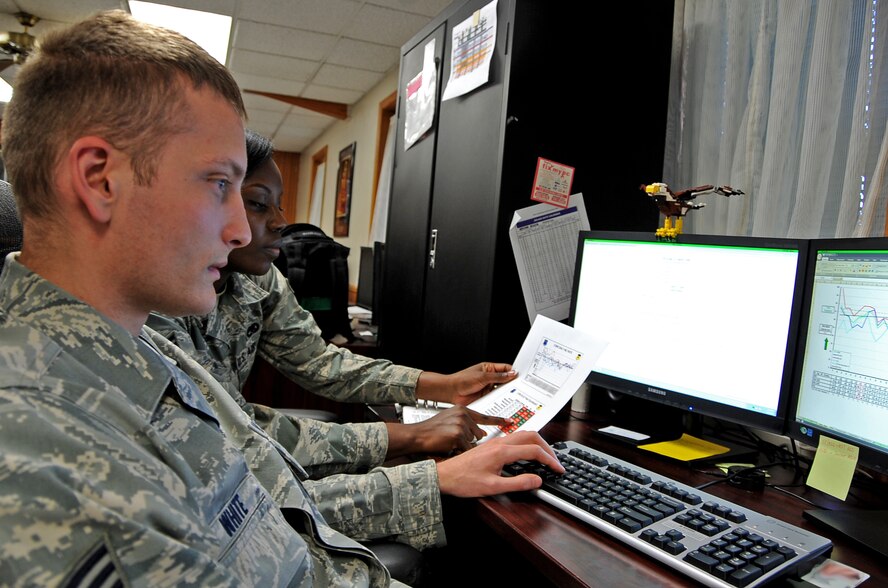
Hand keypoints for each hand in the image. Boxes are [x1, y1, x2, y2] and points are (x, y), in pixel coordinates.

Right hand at [385, 406, 510, 455]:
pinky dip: (458, 451)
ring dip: (462, 445)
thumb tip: (480, 433)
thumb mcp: (449, 420)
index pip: (484, 416)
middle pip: (478, 434)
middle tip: (453, 439)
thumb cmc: (430, 430)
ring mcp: (461, 424)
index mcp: (463, 410)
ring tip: (448, 441)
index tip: (511, 421)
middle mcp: (463, 415)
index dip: (498, 420)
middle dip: (469, 440)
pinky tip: (447, 446)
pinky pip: (465, 449)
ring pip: (472, 442)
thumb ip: (465, 423)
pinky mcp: (457, 435)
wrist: (417, 435)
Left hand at [415, 362, 517, 405]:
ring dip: (507, 393)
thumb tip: (512, 374)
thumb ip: (498, 377)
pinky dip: (501, 400)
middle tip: (523, 387)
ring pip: (501, 390)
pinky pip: (496, 399)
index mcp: (489, 368)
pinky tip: (506, 402)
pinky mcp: (486, 398)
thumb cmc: (462, 380)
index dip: (514, 372)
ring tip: (517, 396)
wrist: (450, 392)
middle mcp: (489, 378)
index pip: (505, 369)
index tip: (523, 376)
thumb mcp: (482, 377)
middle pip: (505, 380)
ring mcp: (488, 388)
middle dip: (513, 383)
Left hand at [435, 430, 563, 497]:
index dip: (550, 460)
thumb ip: (517, 483)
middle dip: (548, 448)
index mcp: (502, 452)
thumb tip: (537, 480)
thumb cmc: (464, 481)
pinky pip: (516, 438)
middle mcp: (500, 443)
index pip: (534, 451)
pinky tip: (528, 455)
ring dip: (538, 444)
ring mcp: (496, 442)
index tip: (558, 469)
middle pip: (532, 436)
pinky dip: (528, 444)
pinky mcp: (492, 445)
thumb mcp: (493, 487)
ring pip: (524, 435)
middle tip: (556, 461)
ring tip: (546, 457)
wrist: (444, 475)